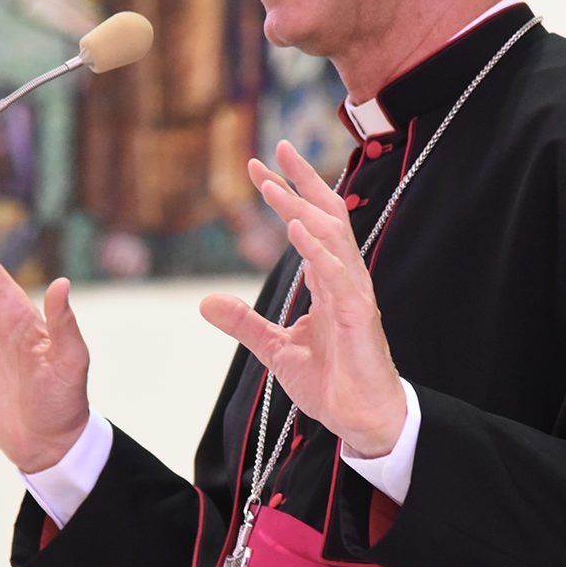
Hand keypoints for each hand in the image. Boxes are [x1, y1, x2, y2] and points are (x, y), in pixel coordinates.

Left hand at [197, 141, 406, 456]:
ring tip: (272, 186)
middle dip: (303, 180)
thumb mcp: (276, 349)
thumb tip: (205, 301)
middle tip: (278, 147)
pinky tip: (297, 230)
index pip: (311, 223)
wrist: (360, 419)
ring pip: (332, 237)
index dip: (287, 193)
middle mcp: (345, 279)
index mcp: (329, 281)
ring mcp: (354, 294)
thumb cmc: (330, 382)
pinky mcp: (358, 317)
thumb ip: (244, 323)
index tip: (258, 168)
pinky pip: (338, 276)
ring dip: (301, 208)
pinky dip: (318, 250)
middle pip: (329, 215)